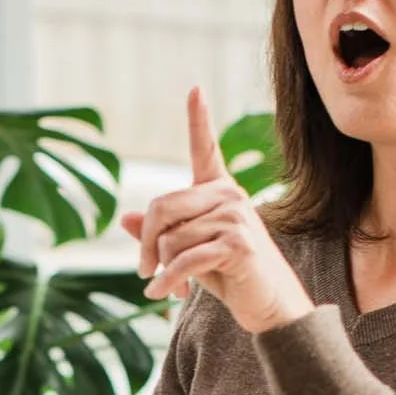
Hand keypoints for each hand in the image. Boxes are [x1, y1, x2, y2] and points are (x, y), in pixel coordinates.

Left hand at [121, 88, 312, 335]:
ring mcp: (236, 218)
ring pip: (170, 239)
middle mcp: (230, 196)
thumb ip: (161, 233)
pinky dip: (168, 281)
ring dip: (162, 268)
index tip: (195, 89)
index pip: (206, 149)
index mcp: (220, 191)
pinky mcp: (237, 245)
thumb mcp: (188, 250)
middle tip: (144, 268)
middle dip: (146, 242)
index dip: (199, 118)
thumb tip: (126, 219)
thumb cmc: (230, 275)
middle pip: (162, 206)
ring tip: (171, 285)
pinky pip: (184, 260)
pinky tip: (162, 294)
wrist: (269, 305)